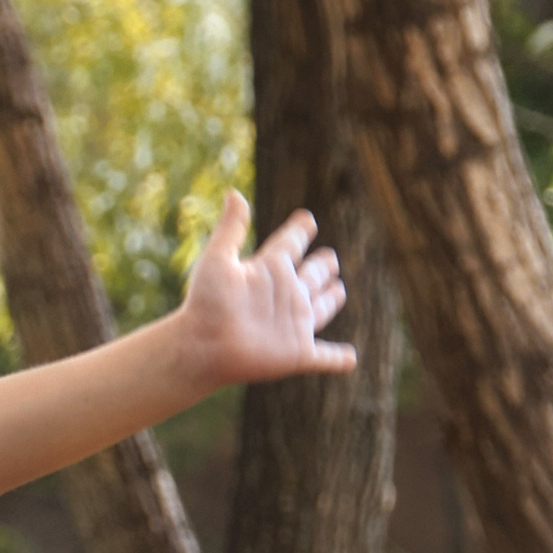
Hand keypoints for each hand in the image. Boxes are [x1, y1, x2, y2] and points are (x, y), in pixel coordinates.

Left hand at [179, 190, 356, 385]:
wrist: (202, 346)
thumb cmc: (206, 303)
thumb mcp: (218, 259)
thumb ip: (230, 228)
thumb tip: (233, 193)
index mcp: (268, 270)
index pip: (289, 244)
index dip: (298, 231)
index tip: (306, 220)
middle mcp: (284, 295)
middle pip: (310, 276)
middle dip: (320, 267)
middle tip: (329, 258)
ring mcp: (293, 325)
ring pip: (320, 310)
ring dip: (330, 300)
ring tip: (339, 290)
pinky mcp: (298, 354)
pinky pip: (325, 357)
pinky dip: (339, 359)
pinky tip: (350, 360)